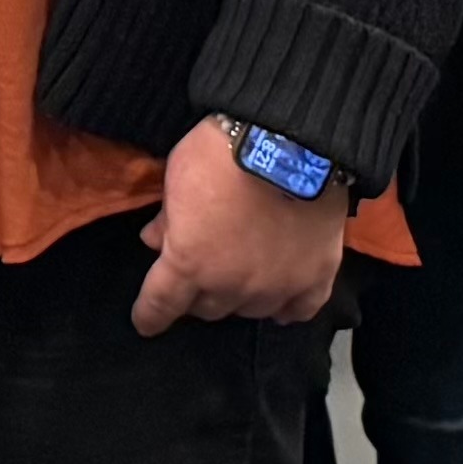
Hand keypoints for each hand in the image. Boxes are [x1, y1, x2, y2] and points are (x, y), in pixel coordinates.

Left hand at [130, 116, 350, 334]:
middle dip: (197, 294)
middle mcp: (232, 286)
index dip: (150, 316)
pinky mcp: (316, 277)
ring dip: (238, 296)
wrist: (288, 141)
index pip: (161, 305)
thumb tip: (155, 241)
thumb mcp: (176, 178)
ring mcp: (277, 286)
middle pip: (207, 308)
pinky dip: (286, 308)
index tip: (145, 322)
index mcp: (189, 264)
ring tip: (239, 276)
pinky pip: (299, 310)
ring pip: (250, 310)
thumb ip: (166, 218)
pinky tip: (279, 303)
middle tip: (200, 271)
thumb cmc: (220, 154)